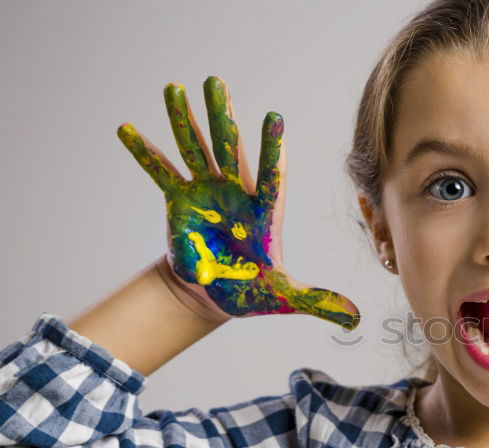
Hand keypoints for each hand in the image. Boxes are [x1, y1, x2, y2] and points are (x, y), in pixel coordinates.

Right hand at [117, 76, 360, 328]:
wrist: (218, 294)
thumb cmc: (254, 291)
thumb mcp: (286, 297)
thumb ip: (318, 301)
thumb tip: (356, 319)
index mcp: (263, 212)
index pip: (270, 175)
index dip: (271, 148)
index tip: (274, 117)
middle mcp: (235, 194)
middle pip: (229, 149)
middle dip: (221, 116)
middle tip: (215, 81)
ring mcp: (206, 192)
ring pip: (195, 149)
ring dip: (182, 119)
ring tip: (173, 87)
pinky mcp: (179, 201)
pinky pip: (160, 172)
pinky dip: (144, 152)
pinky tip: (126, 128)